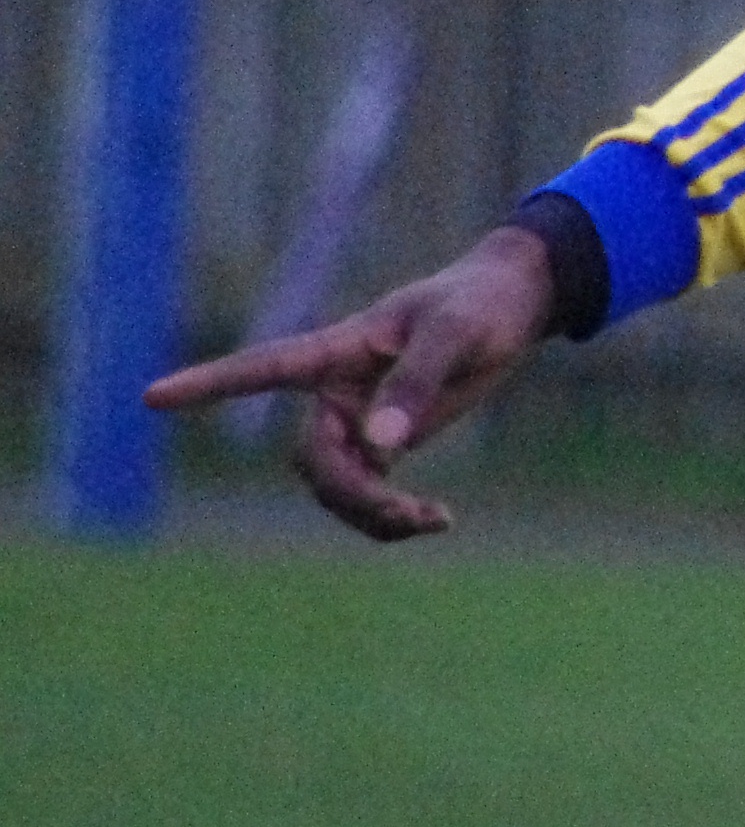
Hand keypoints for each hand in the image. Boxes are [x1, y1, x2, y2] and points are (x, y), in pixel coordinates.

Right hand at [142, 226, 555, 540]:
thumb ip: (414, 383)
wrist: (510, 307)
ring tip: (434, 520)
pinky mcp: (383, 443)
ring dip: (371, 514)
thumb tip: (377, 449)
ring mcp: (356, 419)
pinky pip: (367, 493)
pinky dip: (392, 516)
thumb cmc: (478, 305)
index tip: (152, 397)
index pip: (264, 367)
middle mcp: (336, 389)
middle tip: (410, 514)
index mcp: (340, 348)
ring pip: (334, 486)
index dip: (210, 384)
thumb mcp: (455, 334)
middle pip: (312, 459)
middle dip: (352, 494)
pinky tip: (439, 521)